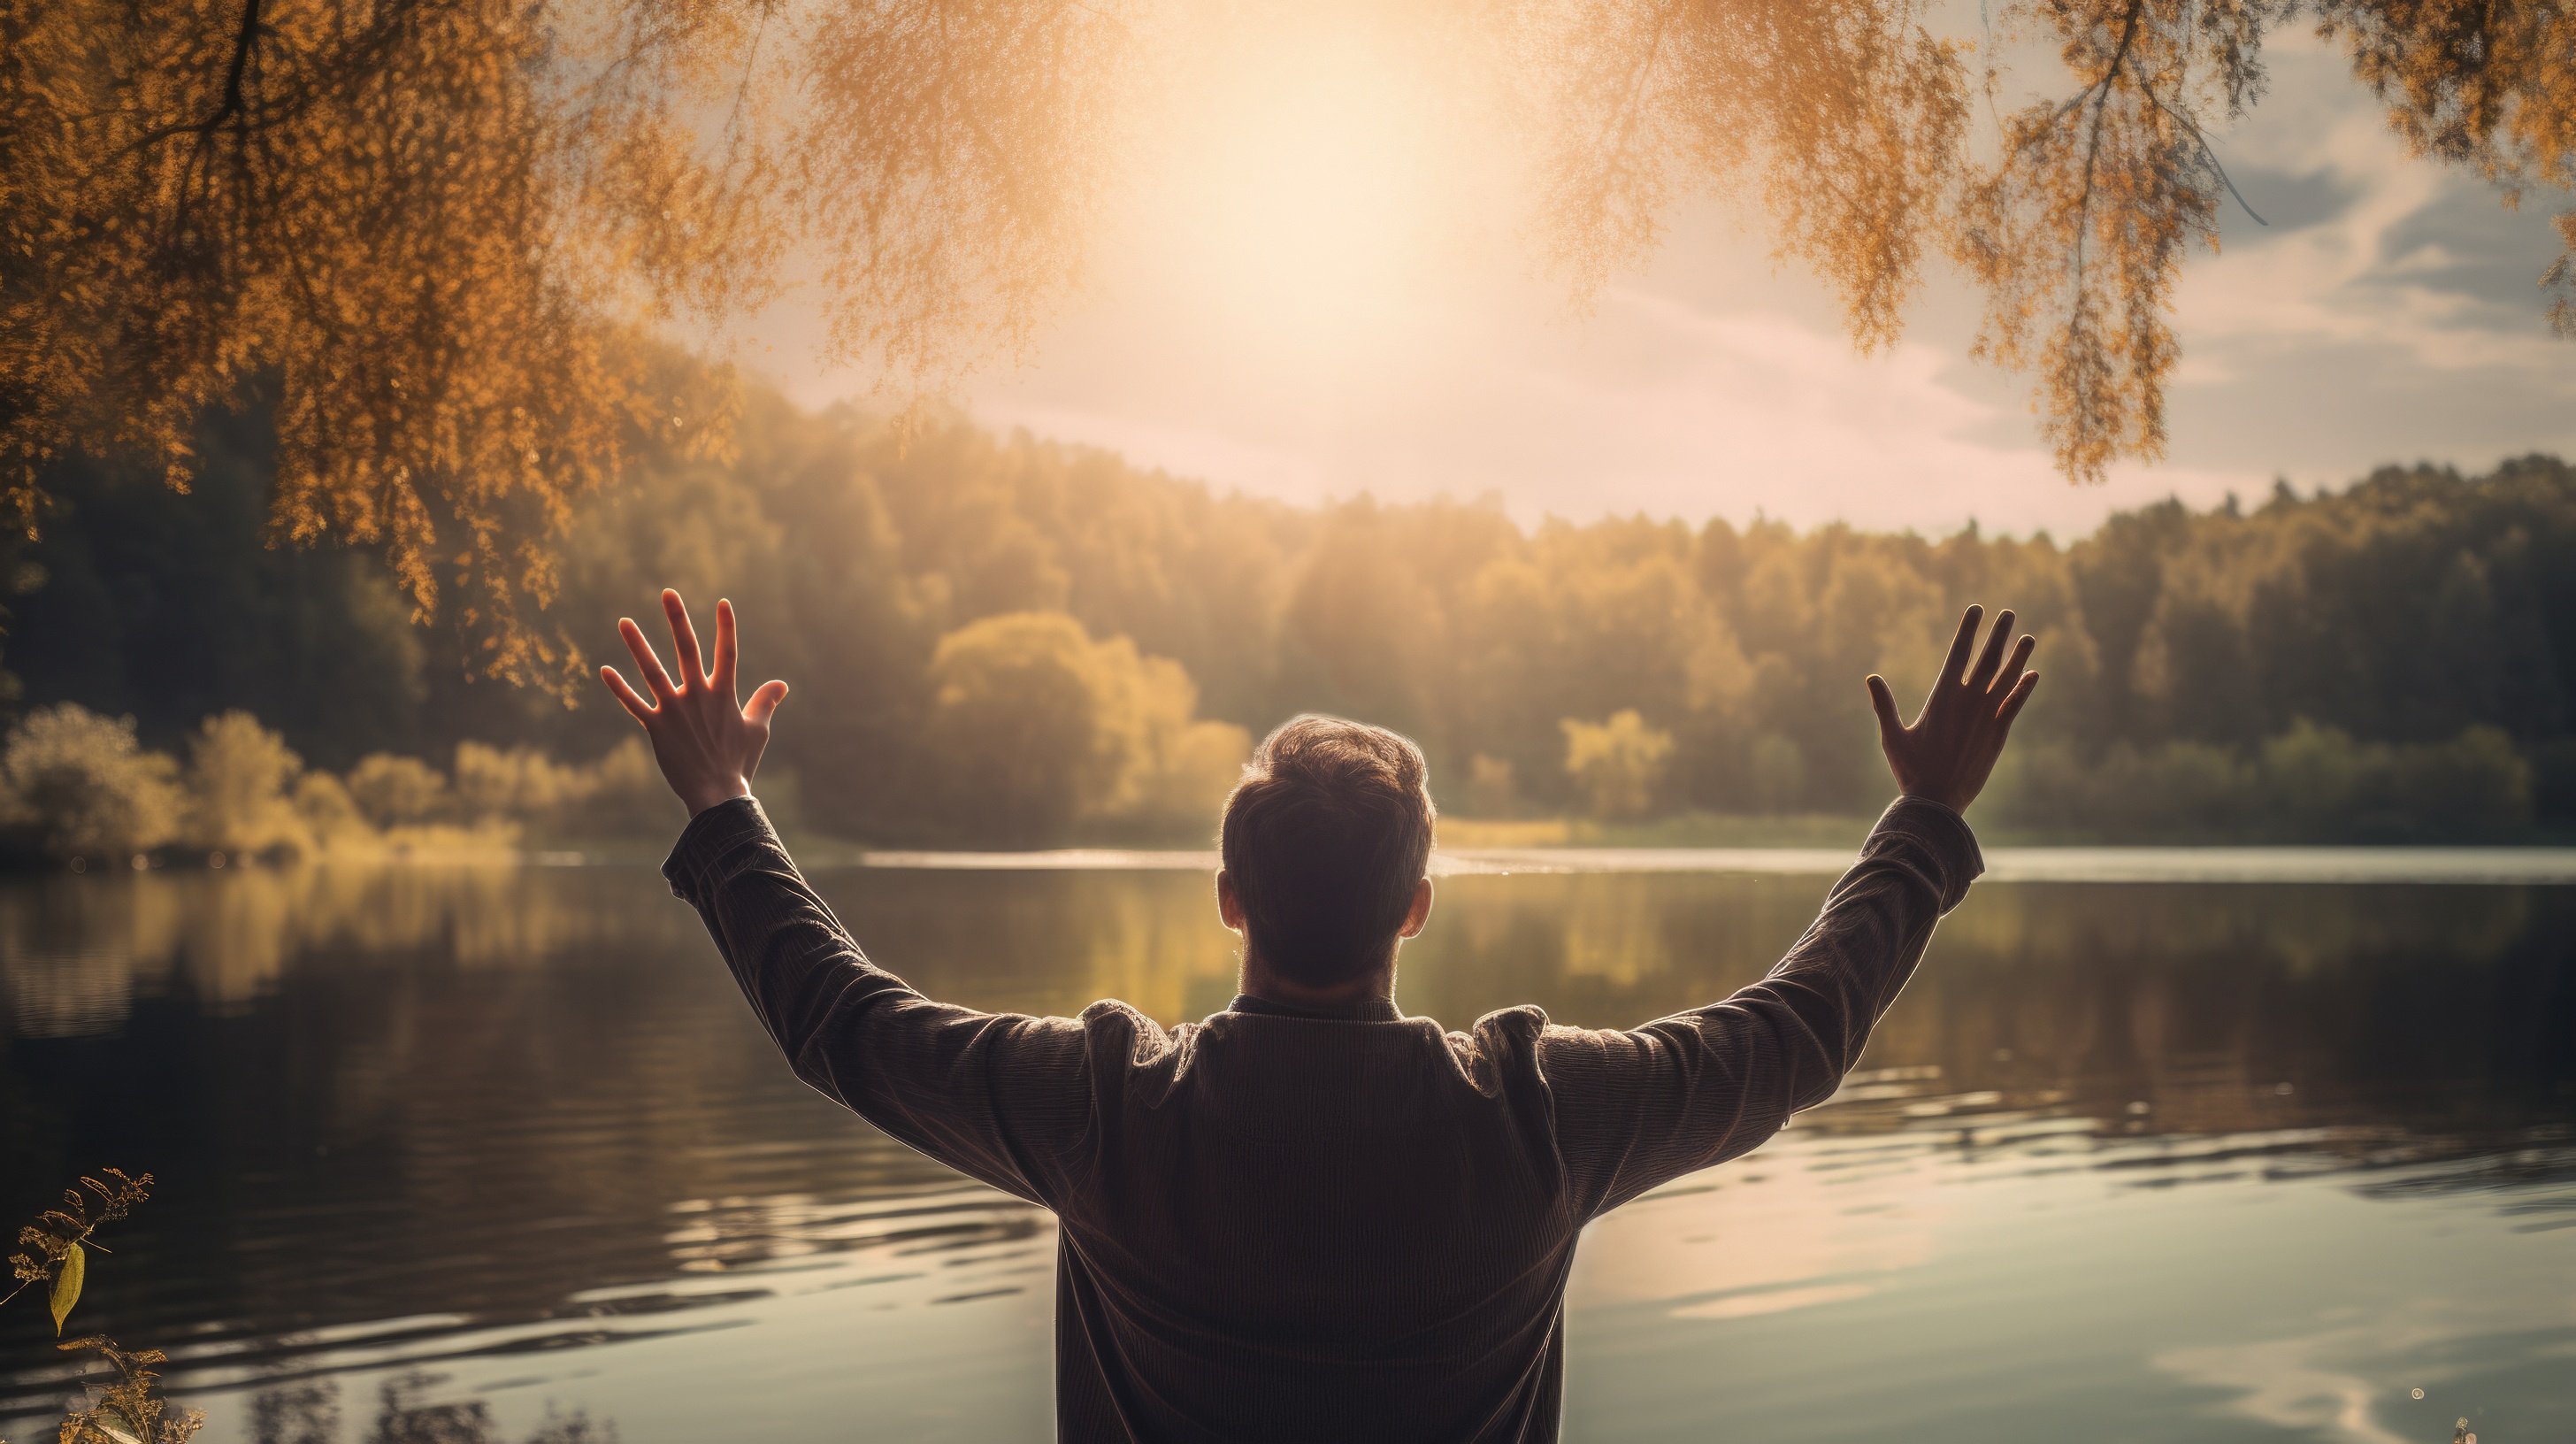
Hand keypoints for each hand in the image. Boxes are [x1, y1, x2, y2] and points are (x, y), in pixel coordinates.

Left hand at [600, 590, 789, 816]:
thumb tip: (781, 684)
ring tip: (623, 621)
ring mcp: (674, 710)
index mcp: (724, 694)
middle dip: (678, 619)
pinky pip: (633, 704)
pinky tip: (604, 669)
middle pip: (687, 650)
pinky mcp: (655, 727)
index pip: (727, 653)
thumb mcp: (758, 730)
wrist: (717, 793)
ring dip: (638, 644)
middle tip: (668, 593)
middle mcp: (698, 696)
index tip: (722, 602)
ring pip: (652, 670)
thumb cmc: (739, 762)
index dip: (726, 627)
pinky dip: (619, 687)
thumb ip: (765, 702)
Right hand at [1865, 606, 2038, 813]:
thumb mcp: (1892, 736)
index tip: (1976, 610)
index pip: (1958, 653)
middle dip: (1998, 634)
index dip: (1969, 629)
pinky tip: (2034, 675)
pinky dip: (2024, 689)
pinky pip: (2014, 705)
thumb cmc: (1911, 770)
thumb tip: (1871, 678)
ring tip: (2029, 637)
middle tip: (2008, 613)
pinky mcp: (1998, 735)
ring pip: (2006, 679)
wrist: (1938, 801)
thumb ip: (1884, 706)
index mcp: (1942, 697)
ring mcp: (1986, 717)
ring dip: (2018, 657)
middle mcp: (1968, 702)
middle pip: (1987, 660)